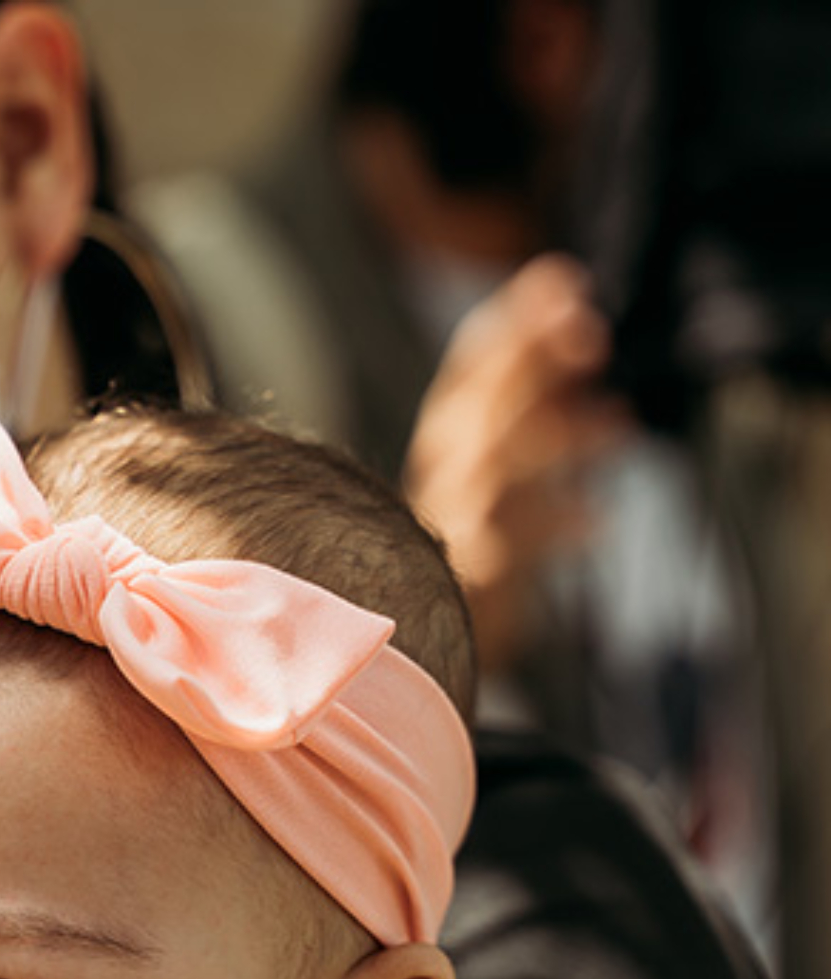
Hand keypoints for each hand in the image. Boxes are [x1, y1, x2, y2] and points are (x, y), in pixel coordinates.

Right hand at [402, 253, 632, 672]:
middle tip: (591, 335)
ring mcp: (451, 515)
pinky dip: (557, 526)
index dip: (516, 317)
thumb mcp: (514, 456)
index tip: (562, 279)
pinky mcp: (466, 572)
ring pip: (492, 463)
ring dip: (556, 438)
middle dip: (533, 361)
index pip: (475, 359)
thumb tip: (585, 331)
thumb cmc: (487, 531)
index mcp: (451, 428)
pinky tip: (598, 523)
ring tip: (619, 425)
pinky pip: (511, 541)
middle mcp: (442, 464)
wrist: (432, 628)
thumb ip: (544, 397)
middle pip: (482, 402)